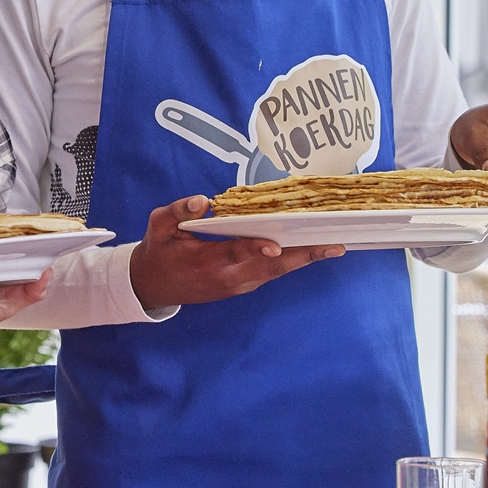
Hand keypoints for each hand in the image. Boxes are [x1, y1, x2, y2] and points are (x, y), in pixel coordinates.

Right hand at [130, 196, 342, 309]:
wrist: (154, 286)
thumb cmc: (159, 252)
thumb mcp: (159, 227)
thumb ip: (178, 211)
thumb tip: (202, 201)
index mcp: (207, 261)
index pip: (235, 253)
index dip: (254, 248)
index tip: (274, 244)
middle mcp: (228, 277)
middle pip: (271, 268)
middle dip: (303, 256)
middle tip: (333, 246)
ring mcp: (238, 285)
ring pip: (276, 272)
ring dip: (304, 260)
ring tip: (332, 246)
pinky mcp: (243, 286)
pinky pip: (272, 273)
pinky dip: (292, 261)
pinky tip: (310, 249)